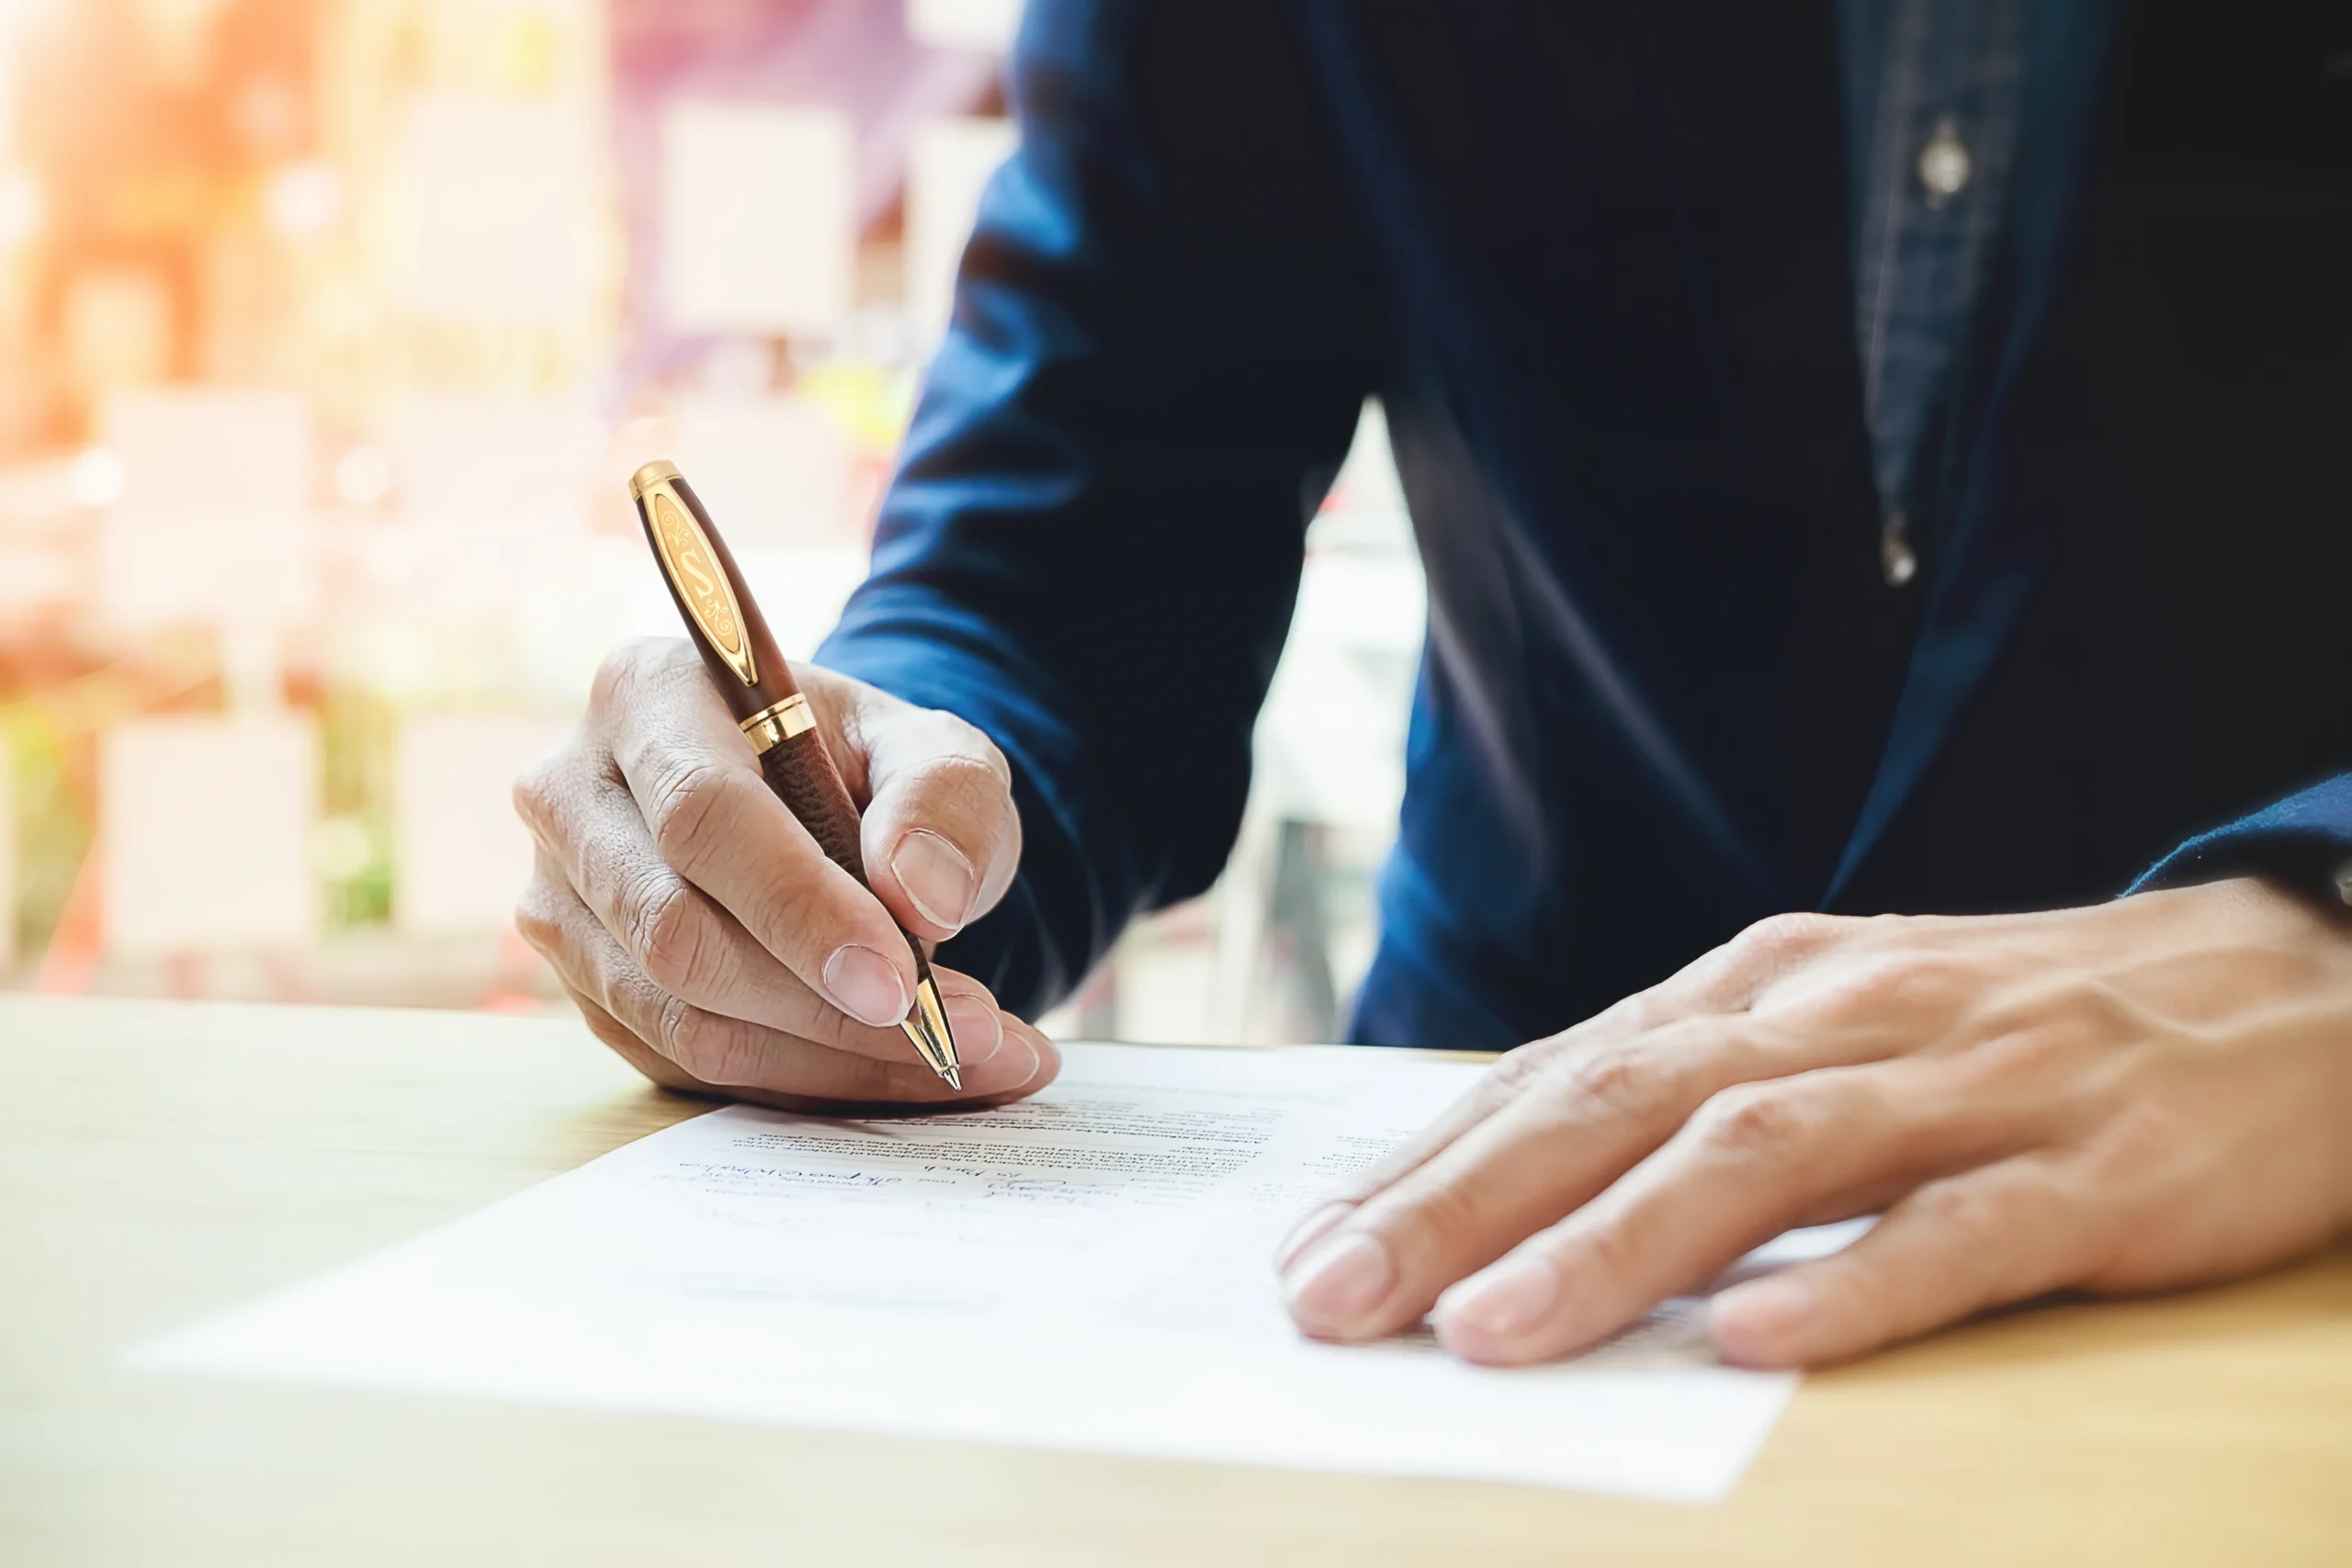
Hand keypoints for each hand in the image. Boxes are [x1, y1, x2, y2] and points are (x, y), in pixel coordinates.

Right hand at [515, 638, 1057, 1111]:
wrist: (823, 808)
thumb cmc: (869, 767)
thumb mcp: (934, 748)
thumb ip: (943, 799)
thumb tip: (922, 898)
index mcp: (648, 694)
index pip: (703, 816)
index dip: (800, 908)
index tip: (902, 981)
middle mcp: (573, 795)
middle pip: (676, 932)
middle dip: (829, 1006)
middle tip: (967, 1035)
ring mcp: (564, 901)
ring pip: (682, 1019)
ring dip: (834, 1060)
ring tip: (971, 1057)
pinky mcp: (588, 988)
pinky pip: (687, 1066)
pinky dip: (808, 1081)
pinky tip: (905, 1070)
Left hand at [1275, 879, 2351, 1366]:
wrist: (2284, 984)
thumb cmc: (2015, 1030)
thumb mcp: (1836, 1032)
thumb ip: (1692, 1096)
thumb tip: (1508, 1188)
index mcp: (1766, 986)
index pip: (1563, 1075)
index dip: (1428, 1165)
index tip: (1312, 1251)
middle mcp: (1844, 1018)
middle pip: (1624, 1101)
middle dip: (1465, 1201)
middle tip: (1338, 1297)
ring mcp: (1971, 1087)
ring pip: (1763, 1154)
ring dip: (1616, 1245)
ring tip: (1494, 1329)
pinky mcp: (2095, 1172)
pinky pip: (1962, 1232)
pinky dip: (1853, 1283)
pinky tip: (1758, 1342)